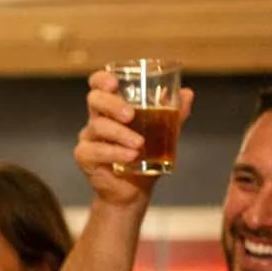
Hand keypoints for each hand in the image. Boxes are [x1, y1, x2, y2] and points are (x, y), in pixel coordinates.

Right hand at [76, 69, 194, 207]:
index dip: (102, 79)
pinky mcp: (85, 157)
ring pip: (98, 126)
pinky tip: (130, 156)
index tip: (114, 83)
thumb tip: (186, 94)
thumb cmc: (145, 157)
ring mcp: (88, 138)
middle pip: (94, 100)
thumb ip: (173, 114)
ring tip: (139, 144)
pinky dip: (115, 153)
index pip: (98, 85)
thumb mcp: (163, 133)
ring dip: (121, 134)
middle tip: (130, 115)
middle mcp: (97, 119)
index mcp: (112, 108)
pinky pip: (95, 150)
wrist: (133, 191)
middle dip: (112, 104)